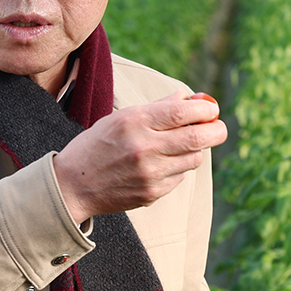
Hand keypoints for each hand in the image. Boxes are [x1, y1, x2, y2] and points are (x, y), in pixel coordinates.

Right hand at [53, 90, 226, 223]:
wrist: (72, 186)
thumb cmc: (96, 145)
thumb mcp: (121, 118)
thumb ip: (157, 108)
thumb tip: (188, 97)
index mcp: (135, 122)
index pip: (183, 112)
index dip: (205, 108)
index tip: (211, 107)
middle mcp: (144, 147)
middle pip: (198, 137)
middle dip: (216, 130)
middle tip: (218, 127)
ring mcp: (150, 173)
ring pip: (194, 158)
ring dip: (194, 150)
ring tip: (177, 146)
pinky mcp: (152, 193)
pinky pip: (180, 177)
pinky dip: (177, 168)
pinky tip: (158, 165)